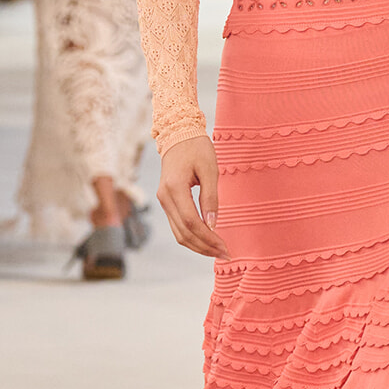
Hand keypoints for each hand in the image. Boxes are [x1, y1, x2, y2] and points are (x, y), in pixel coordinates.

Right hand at [157, 135, 229, 258]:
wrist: (178, 134)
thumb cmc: (197, 148)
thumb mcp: (210, 169)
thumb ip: (211, 197)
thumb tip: (213, 224)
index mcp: (174, 188)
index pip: (192, 222)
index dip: (209, 238)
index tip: (225, 247)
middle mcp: (164, 197)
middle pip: (184, 233)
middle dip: (205, 247)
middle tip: (226, 254)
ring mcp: (163, 200)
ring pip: (178, 233)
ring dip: (198, 246)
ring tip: (217, 252)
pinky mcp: (166, 201)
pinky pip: (177, 226)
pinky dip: (191, 237)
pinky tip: (206, 241)